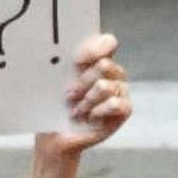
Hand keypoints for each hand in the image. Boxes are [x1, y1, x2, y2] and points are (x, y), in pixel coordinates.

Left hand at [38, 33, 129, 158]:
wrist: (54, 134)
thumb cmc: (53, 105)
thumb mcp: (54, 82)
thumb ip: (61, 64)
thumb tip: (55, 51)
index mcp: (95, 59)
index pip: (107, 42)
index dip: (95, 48)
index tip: (77, 60)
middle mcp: (111, 72)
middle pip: (105, 64)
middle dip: (82, 82)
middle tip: (68, 95)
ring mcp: (120, 90)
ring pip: (106, 86)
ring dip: (86, 100)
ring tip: (76, 110)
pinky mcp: (125, 109)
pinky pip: (116, 103)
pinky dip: (98, 111)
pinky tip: (89, 117)